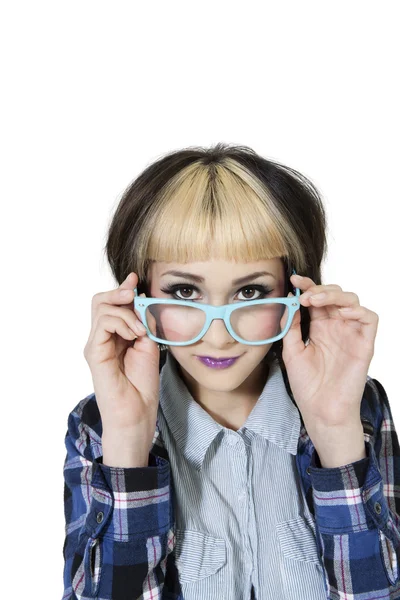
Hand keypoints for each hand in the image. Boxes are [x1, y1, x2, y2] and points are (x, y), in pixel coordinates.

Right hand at [83, 272, 159, 461]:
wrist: (136, 413)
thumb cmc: (142, 385)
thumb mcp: (148, 345)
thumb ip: (143, 323)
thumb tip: (141, 298)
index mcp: (114, 335)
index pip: (111, 303)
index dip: (123, 288)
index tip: (137, 280)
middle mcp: (101, 338)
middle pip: (100, 300)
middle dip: (120, 292)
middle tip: (136, 295)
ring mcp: (95, 344)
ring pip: (101, 307)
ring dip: (126, 312)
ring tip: (141, 330)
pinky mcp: (94, 352)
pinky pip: (104, 323)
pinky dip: (122, 322)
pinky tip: (135, 335)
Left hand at [280, 274, 378, 432]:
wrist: (320, 411)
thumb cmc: (307, 385)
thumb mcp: (291, 351)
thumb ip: (290, 327)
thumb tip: (288, 302)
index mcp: (319, 327)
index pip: (316, 299)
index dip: (307, 286)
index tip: (294, 280)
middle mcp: (336, 327)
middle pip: (334, 295)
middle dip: (319, 289)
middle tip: (304, 295)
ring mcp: (351, 334)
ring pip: (352, 301)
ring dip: (334, 296)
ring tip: (316, 301)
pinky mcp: (364, 344)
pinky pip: (369, 319)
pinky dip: (358, 310)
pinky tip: (342, 312)